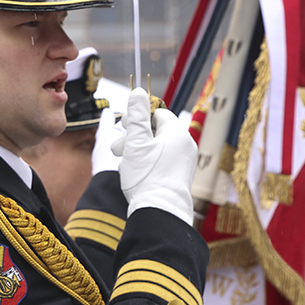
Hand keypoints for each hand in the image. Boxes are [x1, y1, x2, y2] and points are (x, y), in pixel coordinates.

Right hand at [110, 88, 196, 223]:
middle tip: (118, 149)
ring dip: (138, 152)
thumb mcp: (136, 142)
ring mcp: (185, 162)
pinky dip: (148, 164)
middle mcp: (186, 146)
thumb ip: (136, 116)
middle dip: (134, 138)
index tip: (124, 127)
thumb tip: (138, 92)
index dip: (139, 118)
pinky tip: (137, 175)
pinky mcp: (180, 177)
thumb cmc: (147, 177)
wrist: (159, 212)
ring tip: (125, 164)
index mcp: (177, 134)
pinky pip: (163, 162)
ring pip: (158, 148)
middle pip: (157, 132)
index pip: (158, 114)